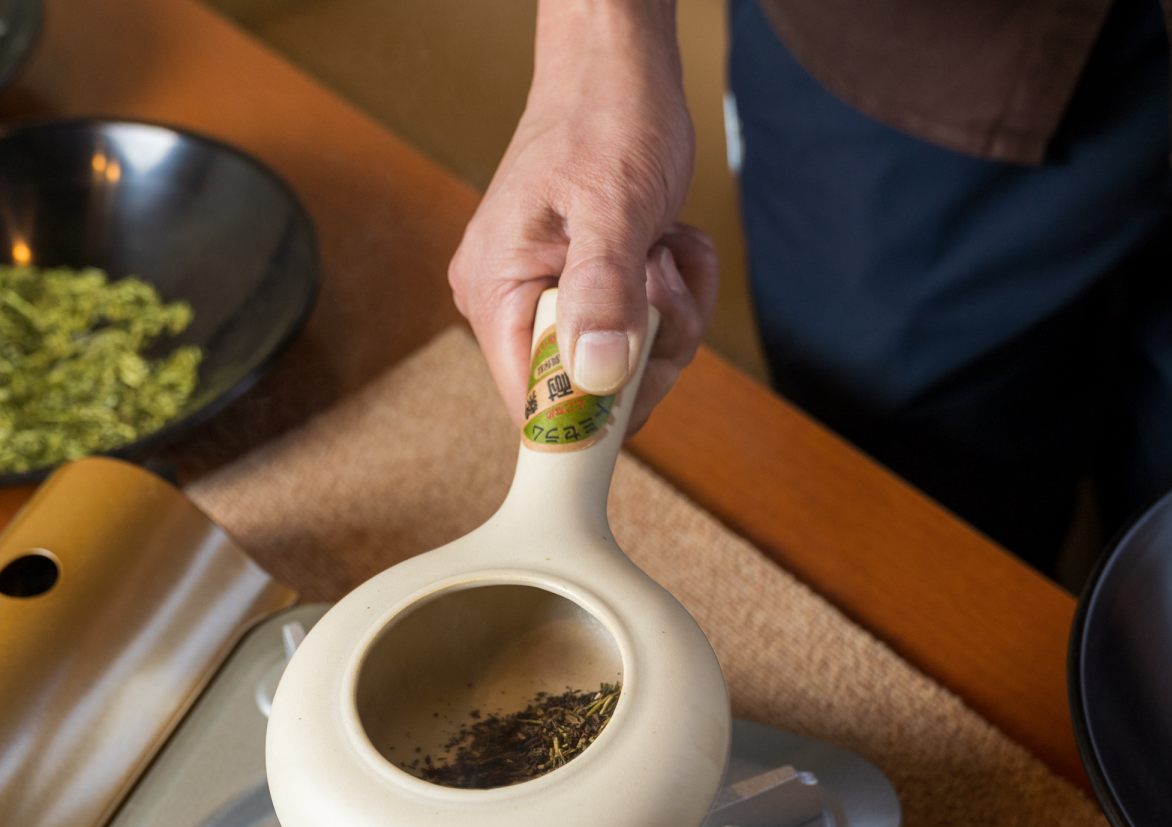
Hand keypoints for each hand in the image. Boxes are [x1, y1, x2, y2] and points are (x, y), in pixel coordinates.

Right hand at [448, 0, 717, 432]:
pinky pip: (645, 330)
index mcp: (495, 292)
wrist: (617, 68)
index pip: (534, 406)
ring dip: (673, 313)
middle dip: (650, 348)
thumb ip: (602, 291)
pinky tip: (670, 244)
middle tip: (661, 279)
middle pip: (593, 393)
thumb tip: (598, 376)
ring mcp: (552, 298)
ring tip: (665, 247)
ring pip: (630, 364)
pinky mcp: (590, 289)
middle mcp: (513, 304)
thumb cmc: (605, 117)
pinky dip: (675, 294)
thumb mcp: (613, 204)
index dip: (595, 412)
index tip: (645, 373)